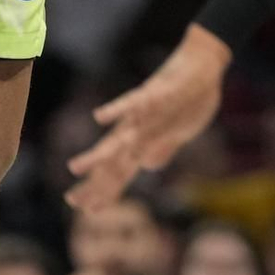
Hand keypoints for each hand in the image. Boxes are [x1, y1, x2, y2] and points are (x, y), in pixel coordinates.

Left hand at [66, 25, 230, 211]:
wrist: (202, 64)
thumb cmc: (190, 98)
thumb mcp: (179, 132)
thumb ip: (162, 148)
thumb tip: (147, 166)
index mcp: (144, 137)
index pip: (122, 169)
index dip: (107, 190)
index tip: (88, 211)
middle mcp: (138, 127)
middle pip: (114, 160)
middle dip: (96, 182)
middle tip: (71, 201)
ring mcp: (145, 112)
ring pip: (120, 138)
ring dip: (99, 154)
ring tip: (75, 168)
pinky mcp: (157, 92)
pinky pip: (136, 103)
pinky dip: (118, 110)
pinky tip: (99, 117)